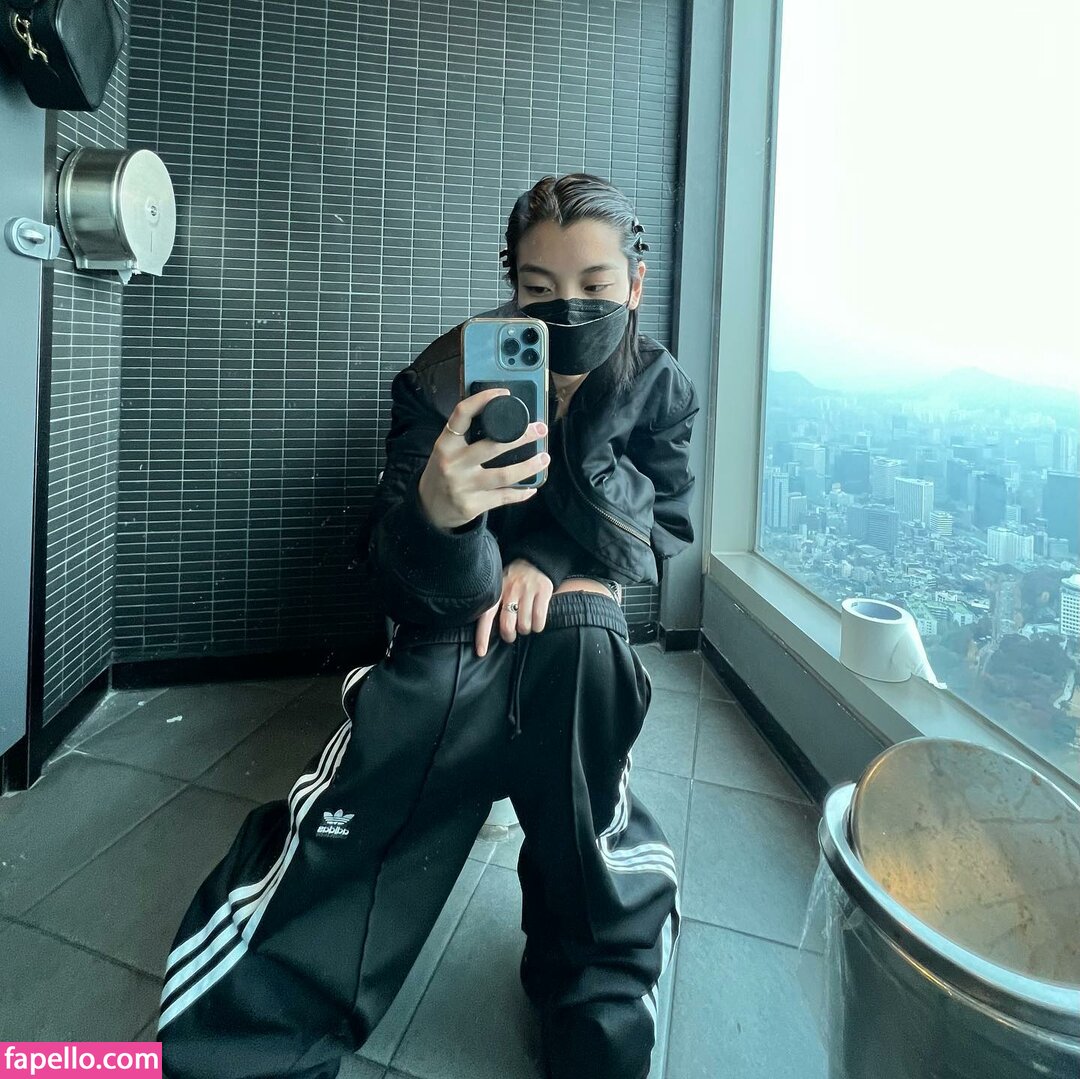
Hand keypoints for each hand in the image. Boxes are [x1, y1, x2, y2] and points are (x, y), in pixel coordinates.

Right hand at [418, 388, 548, 530]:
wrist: (427, 510)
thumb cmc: (442, 474)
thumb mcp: (446, 451)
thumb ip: (465, 437)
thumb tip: (499, 417)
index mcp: (445, 444)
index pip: (462, 414)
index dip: (483, 400)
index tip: (504, 393)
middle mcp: (453, 464)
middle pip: (492, 446)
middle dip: (522, 436)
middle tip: (540, 429)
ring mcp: (463, 486)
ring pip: (503, 475)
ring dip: (528, 466)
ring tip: (544, 458)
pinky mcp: (472, 505)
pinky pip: (503, 497)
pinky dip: (521, 492)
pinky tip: (531, 487)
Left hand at [474, 558, 553, 656]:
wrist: (533, 561)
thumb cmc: (513, 581)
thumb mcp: (499, 588)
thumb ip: (495, 606)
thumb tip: (489, 634)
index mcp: (496, 591)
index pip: (486, 616)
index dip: (483, 635)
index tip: (481, 652)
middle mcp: (510, 590)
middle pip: (508, 625)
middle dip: (509, 635)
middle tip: (511, 634)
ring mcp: (527, 590)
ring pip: (525, 625)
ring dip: (525, 629)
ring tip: (525, 621)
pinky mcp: (543, 591)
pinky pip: (539, 619)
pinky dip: (538, 626)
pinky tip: (536, 622)